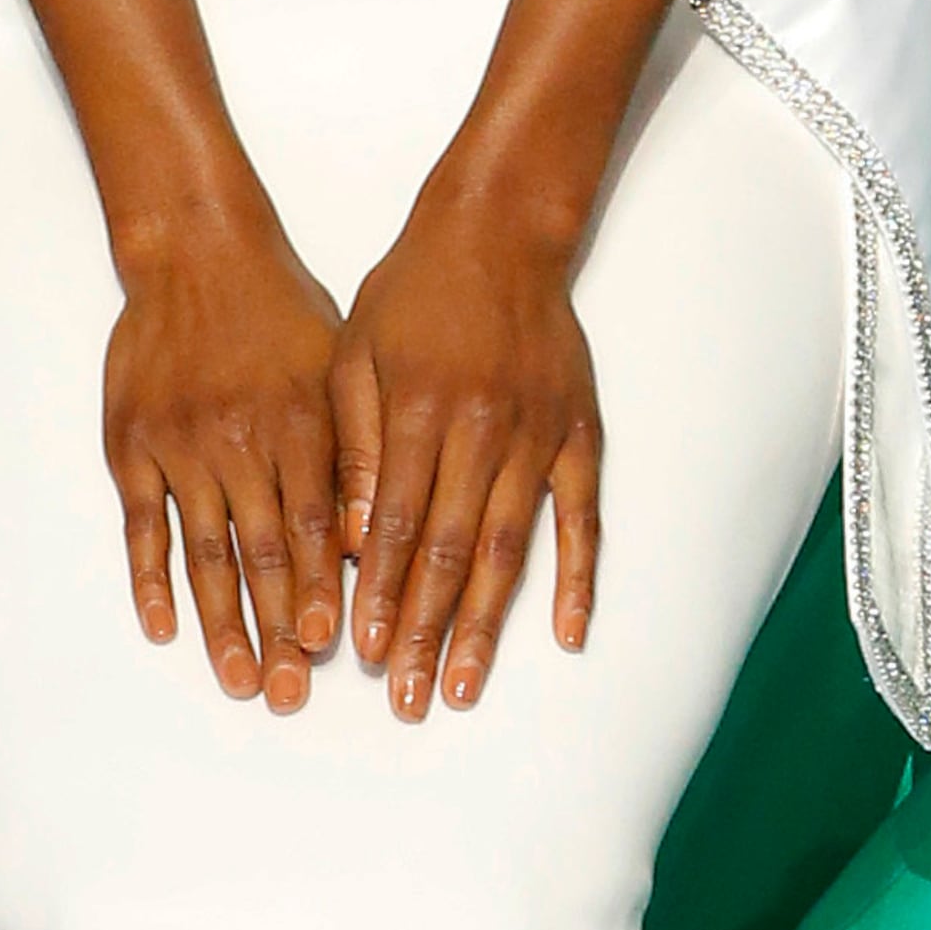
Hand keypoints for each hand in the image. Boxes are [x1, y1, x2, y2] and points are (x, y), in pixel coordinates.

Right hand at [105, 215, 348, 707]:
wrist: (196, 252)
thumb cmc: (281, 310)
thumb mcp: (338, 366)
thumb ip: (353, 449)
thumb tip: (367, 538)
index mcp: (299, 424)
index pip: (317, 528)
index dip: (324, 593)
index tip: (333, 650)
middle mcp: (240, 441)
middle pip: (262, 555)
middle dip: (279, 631)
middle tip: (289, 693)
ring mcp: (180, 446)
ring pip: (204, 552)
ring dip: (221, 623)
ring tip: (236, 679)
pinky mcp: (131, 445)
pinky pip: (142, 526)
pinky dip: (149, 581)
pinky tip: (163, 628)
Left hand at [336, 188, 602, 717]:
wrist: (498, 232)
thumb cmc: (412, 292)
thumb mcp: (356, 355)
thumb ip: (354, 447)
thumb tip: (349, 540)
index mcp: (420, 414)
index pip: (394, 527)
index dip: (381, 595)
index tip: (364, 652)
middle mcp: (483, 434)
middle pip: (450, 554)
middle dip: (427, 632)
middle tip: (410, 697)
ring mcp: (538, 439)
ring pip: (509, 550)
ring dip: (487, 623)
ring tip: (467, 684)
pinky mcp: (579, 436)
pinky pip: (582, 521)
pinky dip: (578, 580)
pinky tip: (570, 633)